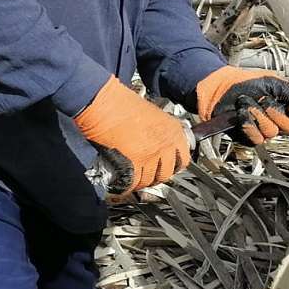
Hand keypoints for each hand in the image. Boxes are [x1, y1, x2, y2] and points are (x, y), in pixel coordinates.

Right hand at [75, 77, 190, 193]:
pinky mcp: (134, 164)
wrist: (105, 103)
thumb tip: (157, 142)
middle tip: (149, 174)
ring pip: (150, 180)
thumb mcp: (152, 113)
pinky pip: (134, 182)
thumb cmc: (122, 102)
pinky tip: (123, 184)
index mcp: (173, 130)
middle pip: (166, 173)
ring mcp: (151, 156)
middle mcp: (166, 145)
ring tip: (134, 179)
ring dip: (142, 181)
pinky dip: (128, 186)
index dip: (173, 165)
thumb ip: (159, 130)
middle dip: (157, 176)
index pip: (183, 159)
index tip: (167, 166)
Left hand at [195, 67, 288, 145]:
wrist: (221, 88)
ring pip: (271, 132)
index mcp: (284, 107)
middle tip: (262, 99)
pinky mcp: (249, 138)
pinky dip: (248, 124)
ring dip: (257, 114)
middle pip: (288, 126)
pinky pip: (256, 138)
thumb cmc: (245, 83)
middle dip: (274, 111)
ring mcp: (262, 130)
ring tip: (247, 103)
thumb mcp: (272, 82)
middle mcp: (276, 121)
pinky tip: (241, 114)